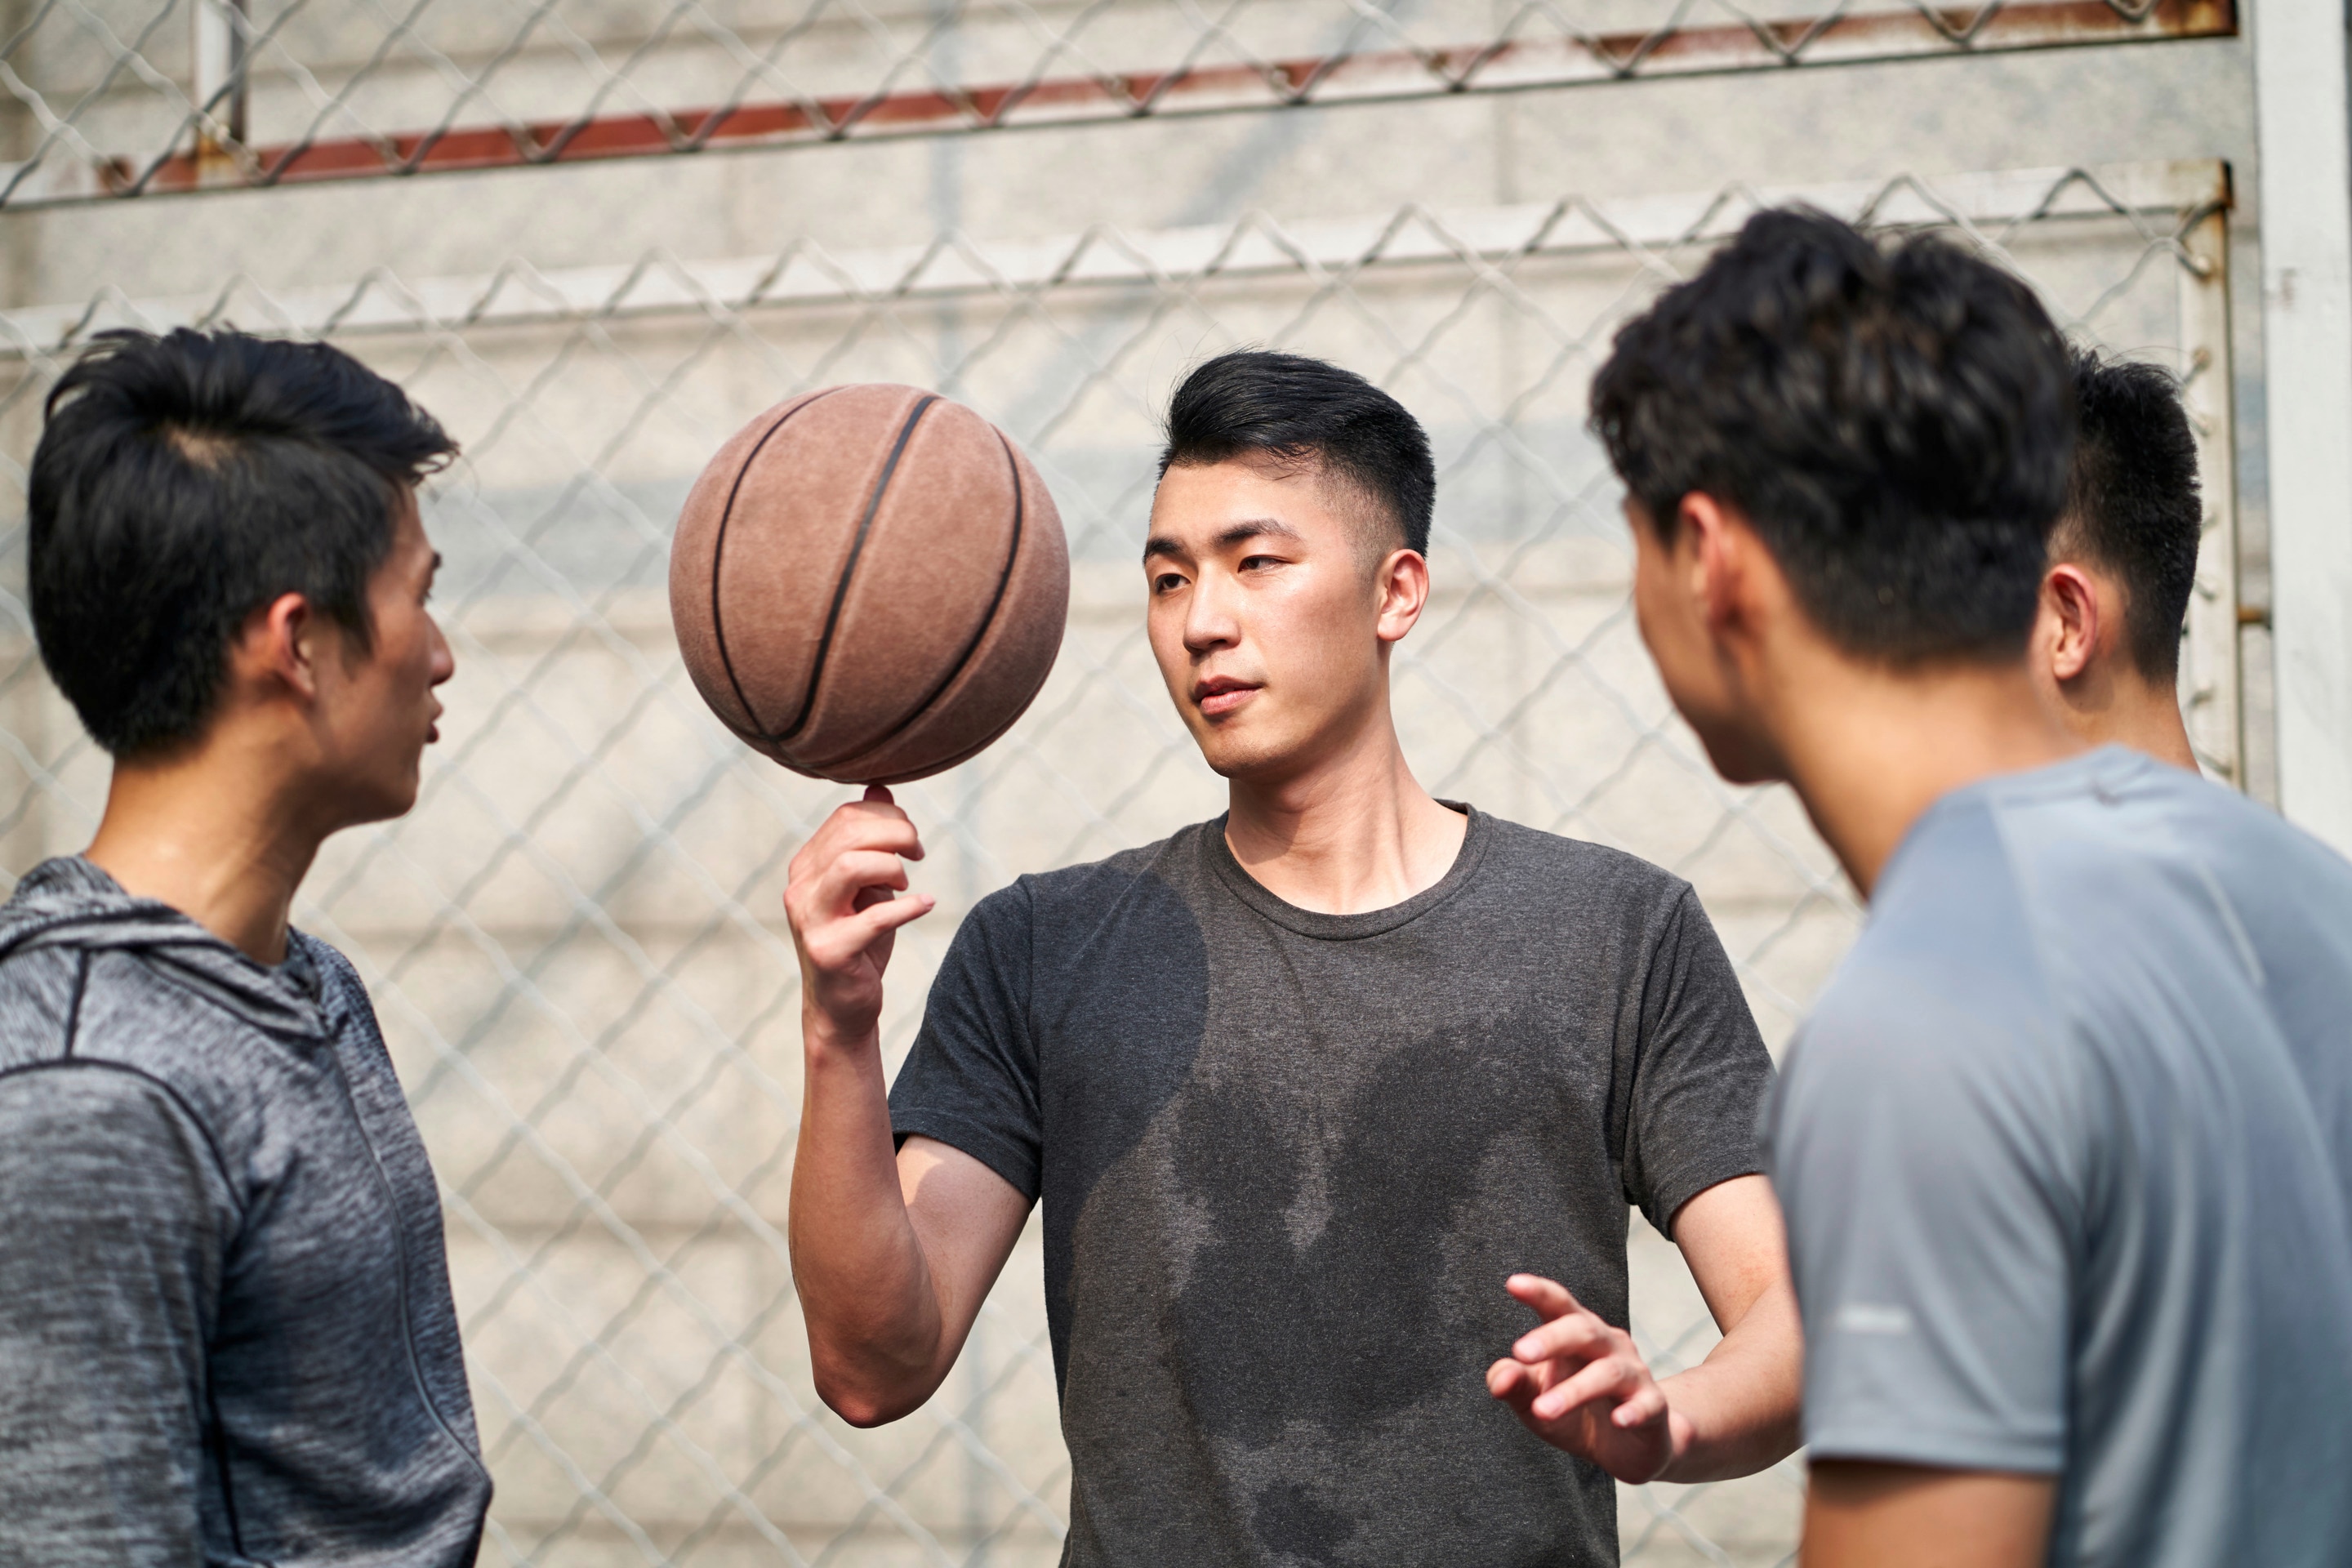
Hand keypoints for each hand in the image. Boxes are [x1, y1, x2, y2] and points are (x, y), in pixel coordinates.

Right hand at [784, 785, 934, 1045]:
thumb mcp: (867, 885)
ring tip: (907, 883)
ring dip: (892, 867)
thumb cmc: (859, 942)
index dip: (888, 816)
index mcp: (807, 865)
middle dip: (897, 835)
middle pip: (851, 834)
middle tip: (918, 854)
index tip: (911, 839)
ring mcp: (810, 919)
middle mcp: (800, 887)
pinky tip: (926, 905)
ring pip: (852, 865)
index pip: (846, 817)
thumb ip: (870, 840)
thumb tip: (880, 788)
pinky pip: (874, 917)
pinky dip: (909, 907)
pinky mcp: (829, 950)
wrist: (842, 1006)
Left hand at [1486, 1273, 1683, 1484]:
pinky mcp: (1653, 1407)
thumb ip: (1515, 1386)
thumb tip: (1499, 1378)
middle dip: (1552, 1339)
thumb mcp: (1536, 1402)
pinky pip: (1647, 1405)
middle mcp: (1608, 1345)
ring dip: (1575, 1390)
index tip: (1512, 1284)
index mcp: (1576, 1335)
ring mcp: (1634, 1374)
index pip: (1558, 1305)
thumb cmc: (1575, 1413)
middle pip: (1583, 1330)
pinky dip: (1634, 1411)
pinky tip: (1619, 1420)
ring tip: (1543, 1410)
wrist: (1629, 1447)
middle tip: (1520, 1351)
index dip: (1539, 1292)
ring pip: (1608, 1372)